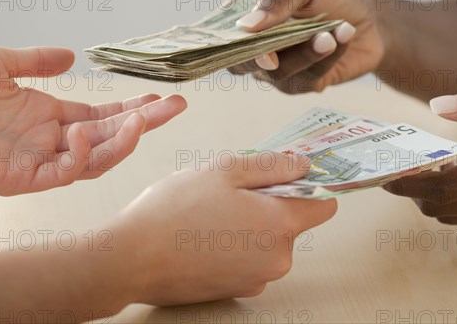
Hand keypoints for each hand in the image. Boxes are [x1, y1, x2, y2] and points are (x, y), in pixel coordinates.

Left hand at [0, 46, 186, 195]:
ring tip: (144, 120)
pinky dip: (79, 155)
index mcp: (50, 118)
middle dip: (146, 124)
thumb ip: (36, 61)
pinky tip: (83, 131)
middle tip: (176, 106)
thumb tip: (71, 56)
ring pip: (95, 161)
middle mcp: (51, 142)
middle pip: (110, 138)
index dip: (134, 110)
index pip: (104, 118)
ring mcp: (39, 162)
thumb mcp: (0, 64)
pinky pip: (63, 174)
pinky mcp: (22, 179)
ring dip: (122, 142)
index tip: (162, 100)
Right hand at [111, 152, 336, 305]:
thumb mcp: (226, 170)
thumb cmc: (175, 210)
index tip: (292, 175)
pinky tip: (206, 234)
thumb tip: (304, 165)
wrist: (132, 259)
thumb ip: (273, 166)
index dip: (311, 185)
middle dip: (270, 202)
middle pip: (292, 222)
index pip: (324, 205)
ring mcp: (256, 279)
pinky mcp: (236, 290)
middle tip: (232, 190)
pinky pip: (250, 260)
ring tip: (212, 213)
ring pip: (268, 240)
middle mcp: (277, 259)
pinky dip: (236, 245)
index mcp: (280, 225)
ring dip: (250, 223)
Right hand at [229, 0, 383, 92]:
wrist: (371, 17)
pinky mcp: (303, 83)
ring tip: (333, 32)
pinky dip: (327, 57)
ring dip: (307, 52)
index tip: (240, 38)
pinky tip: (343, 37)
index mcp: (247, 16)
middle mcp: (256, 46)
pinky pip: (308, 77)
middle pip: (240, 63)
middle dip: (262, 56)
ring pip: (278, 72)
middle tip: (279, 50)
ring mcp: (278, 68)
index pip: (220, 34)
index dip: (221, 42)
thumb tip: (247, 25)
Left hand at [384, 87, 456, 229]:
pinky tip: (454, 178)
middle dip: (415, 192)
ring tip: (423, 171)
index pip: (445, 188)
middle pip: (443, 207)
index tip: (384, 177)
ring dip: (433, 198)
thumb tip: (438, 105)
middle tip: (398, 170)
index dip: (410, 185)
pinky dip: (454, 202)